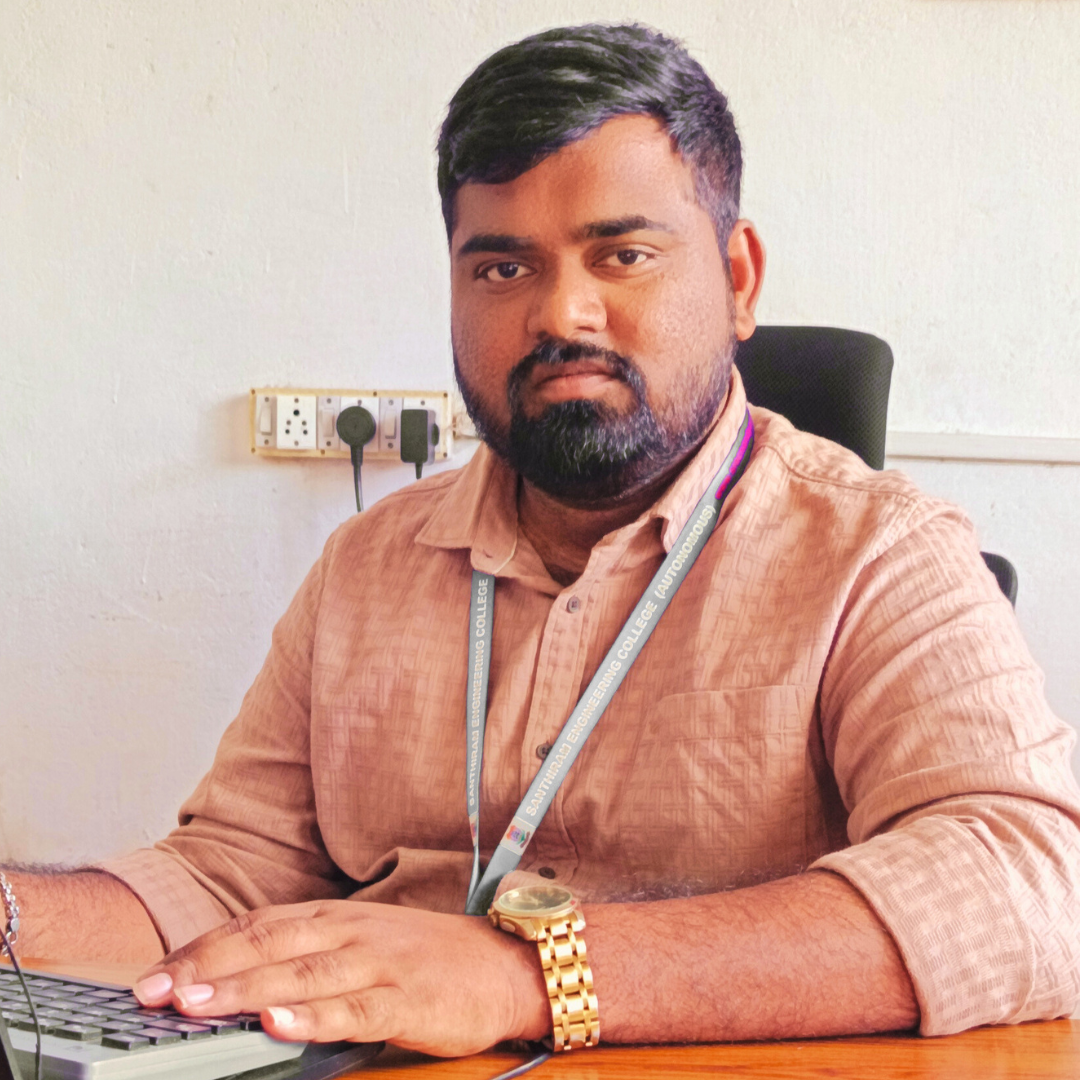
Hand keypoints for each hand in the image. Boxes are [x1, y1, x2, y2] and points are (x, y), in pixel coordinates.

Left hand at [132, 899, 549, 1055]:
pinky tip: (279, 1024)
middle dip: (208, 966)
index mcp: (338, 918)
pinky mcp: (407, 999)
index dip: (205, 948)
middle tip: (154, 991)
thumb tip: (244, 978)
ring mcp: (379, 964)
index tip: (156, 974)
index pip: (258, 925)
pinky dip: (314, 1016)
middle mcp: (352, 933)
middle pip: (270, 943)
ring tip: (197, 1004)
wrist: (506, 963)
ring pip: (303, 973)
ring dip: (246, 988)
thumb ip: (311, 954)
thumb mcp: (365, 942)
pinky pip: (355, 1008)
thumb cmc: (429, 958)